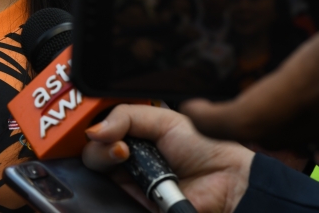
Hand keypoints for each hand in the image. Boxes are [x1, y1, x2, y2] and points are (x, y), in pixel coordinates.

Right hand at [82, 104, 252, 212]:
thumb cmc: (204, 149)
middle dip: (98, 143)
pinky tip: (123, 175)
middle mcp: (127, 158)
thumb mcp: (164, 119)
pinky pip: (105, 194)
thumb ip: (126, 116)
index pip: (99, 126)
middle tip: (119, 145)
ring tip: (124, 156)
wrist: (227, 183)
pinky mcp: (130, 203)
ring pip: (94, 169)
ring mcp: (128, 182)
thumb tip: (93, 130)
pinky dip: (107, 185)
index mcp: (134, 134)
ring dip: (103, 158)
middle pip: (91, 148)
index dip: (93, 124)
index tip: (97, 124)